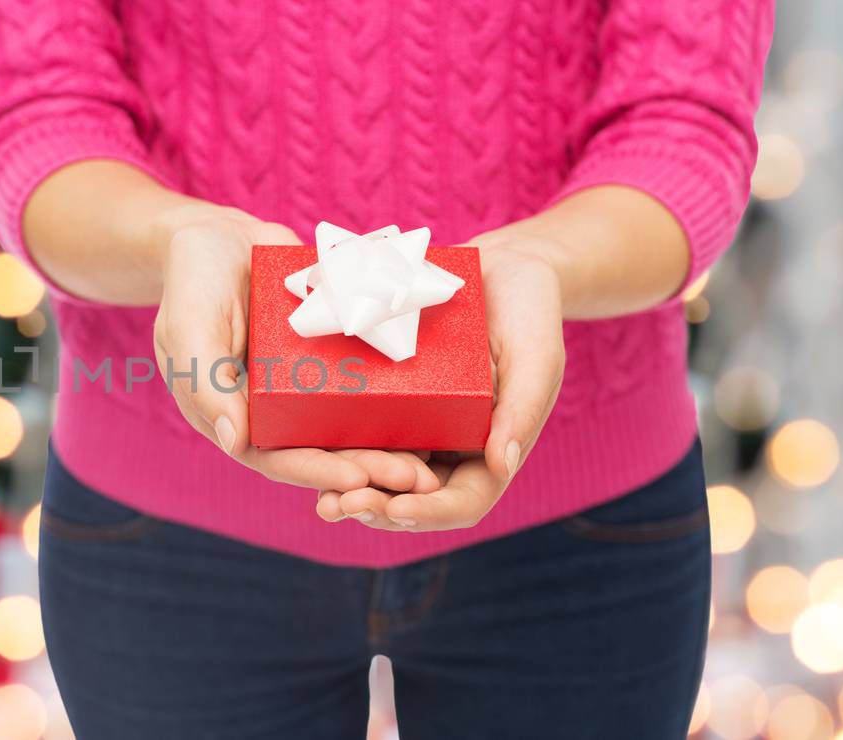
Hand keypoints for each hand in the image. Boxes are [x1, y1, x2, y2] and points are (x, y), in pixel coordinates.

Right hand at [151, 205, 433, 492]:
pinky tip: (436, 408)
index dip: (317, 473)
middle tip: (417, 478)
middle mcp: (270, 410)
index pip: (275, 457)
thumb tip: (236, 443)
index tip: (359, 481)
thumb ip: (206, 383)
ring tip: (431, 457)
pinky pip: (362, 383)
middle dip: (368, 468)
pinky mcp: (328, 357)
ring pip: (348, 425)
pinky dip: (394, 400)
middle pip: (321, 450)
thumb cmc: (192, 281)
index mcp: (232, 415)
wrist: (219, 236)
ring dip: (387, 444)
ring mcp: (301, 385)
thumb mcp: (189, 327)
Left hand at [319, 237, 565, 530]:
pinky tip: (306, 453)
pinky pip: (359, 432)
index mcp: (490, 451)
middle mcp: (449, 449)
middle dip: (377, 507)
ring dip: (351, 491)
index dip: (428, 512)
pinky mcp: (387, 402)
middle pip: (411, 498)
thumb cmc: (529, 313)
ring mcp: (416, 428)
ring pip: (380, 474)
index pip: (461, 502)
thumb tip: (501, 466)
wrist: (500, 269)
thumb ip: (522, 410)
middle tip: (340, 506)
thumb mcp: (536, 357)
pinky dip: (336, 451)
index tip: (396, 508)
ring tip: (323, 499)